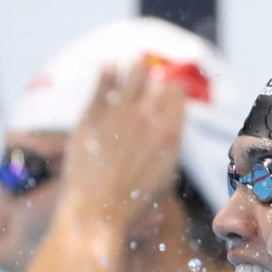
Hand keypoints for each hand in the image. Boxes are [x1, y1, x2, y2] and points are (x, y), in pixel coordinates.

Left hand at [58, 59, 185, 225]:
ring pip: (135, 72)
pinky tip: (109, 66)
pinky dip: (108, 69)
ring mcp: (120, 113)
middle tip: (153, 75)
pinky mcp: (93, 113)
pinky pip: (104, 79)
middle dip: (157, 77)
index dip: (175, 87)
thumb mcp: (163, 177)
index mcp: (170, 134)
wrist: (96, 210)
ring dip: (137, 66)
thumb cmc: (131, 202)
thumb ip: (168, 148)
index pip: (177, 96)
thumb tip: (169, 132)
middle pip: (158, 82)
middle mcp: (148, 118)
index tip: (172, 85)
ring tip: (135, 62)